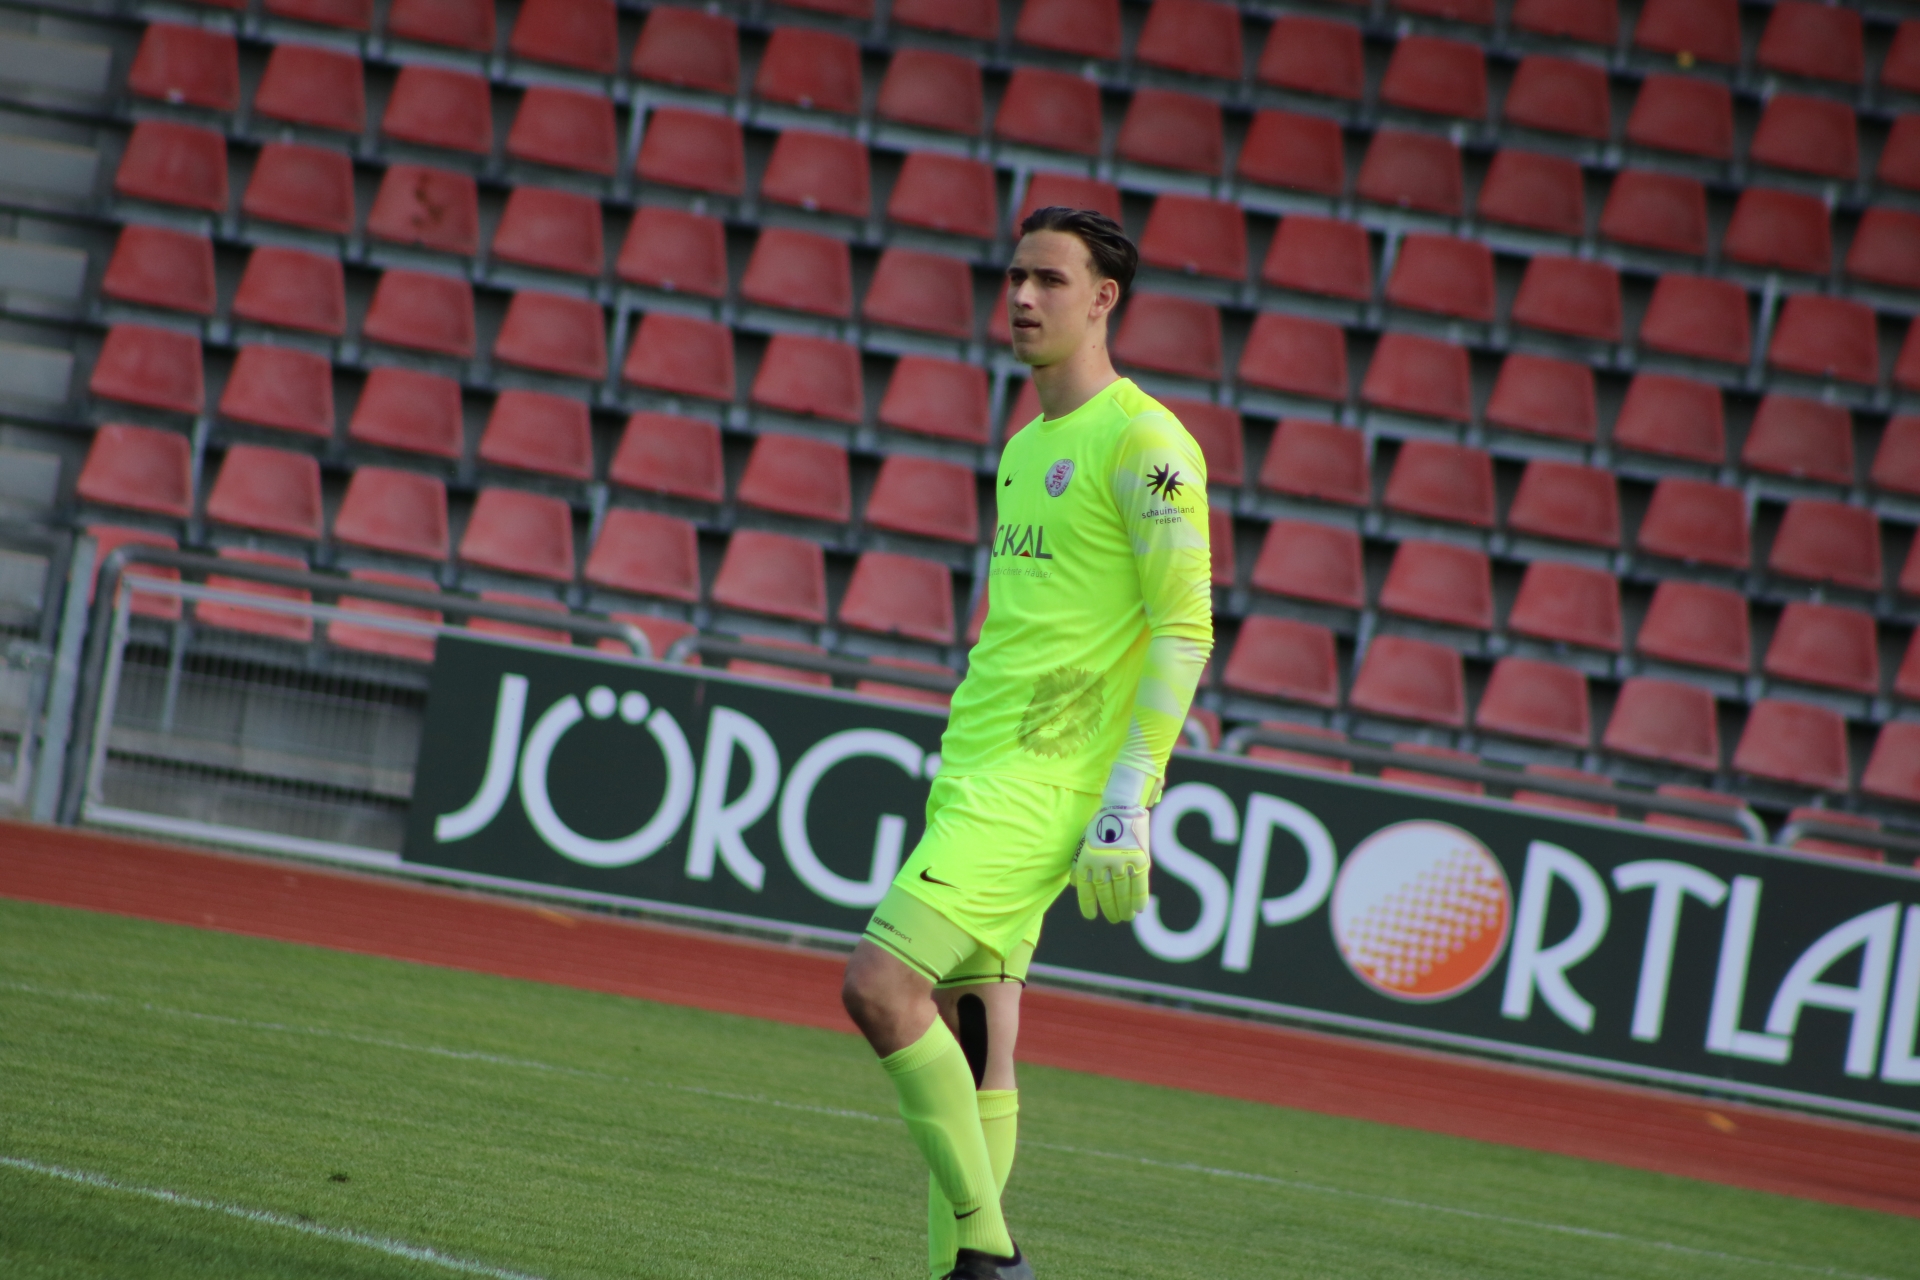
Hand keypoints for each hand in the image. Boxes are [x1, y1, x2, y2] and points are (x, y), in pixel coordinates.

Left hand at [1071, 805, 1150, 923]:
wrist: (1121, 808)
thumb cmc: (1101, 826)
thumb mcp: (1085, 843)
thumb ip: (1080, 863)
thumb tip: (1072, 883)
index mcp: (1087, 860)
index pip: (1086, 888)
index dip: (1088, 904)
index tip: (1091, 916)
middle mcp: (1102, 863)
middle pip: (1106, 893)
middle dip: (1110, 908)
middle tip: (1114, 919)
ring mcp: (1121, 862)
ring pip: (1122, 891)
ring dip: (1124, 907)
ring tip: (1126, 917)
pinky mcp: (1138, 858)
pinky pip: (1139, 883)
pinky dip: (1139, 897)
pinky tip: (1139, 908)